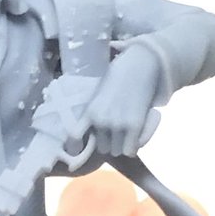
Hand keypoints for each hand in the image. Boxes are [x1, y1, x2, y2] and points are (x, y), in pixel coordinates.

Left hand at [87, 41, 160, 156]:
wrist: (139, 65)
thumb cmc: (119, 77)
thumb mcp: (98, 95)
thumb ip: (94, 113)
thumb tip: (90, 132)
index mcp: (90, 112)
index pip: (75, 137)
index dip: (78, 146)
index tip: (79, 149)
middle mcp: (101, 121)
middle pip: (102, 148)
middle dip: (110, 143)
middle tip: (118, 133)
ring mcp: (117, 124)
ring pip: (117, 151)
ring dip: (122, 145)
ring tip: (129, 133)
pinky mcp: (135, 126)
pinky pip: (130, 151)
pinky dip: (133, 147)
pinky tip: (137, 136)